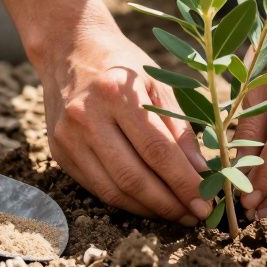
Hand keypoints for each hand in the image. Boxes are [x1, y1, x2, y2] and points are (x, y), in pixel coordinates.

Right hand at [33, 19, 211, 224]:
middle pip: (133, 176)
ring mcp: (68, 137)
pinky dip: (126, 202)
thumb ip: (181, 129)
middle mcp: (87, 116)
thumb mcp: (158, 84)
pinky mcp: (59, 153)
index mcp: (117, 93)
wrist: (69, 49)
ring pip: (113, 190)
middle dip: (169, 204)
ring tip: (177, 215)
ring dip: (149, 210)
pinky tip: (148, 205)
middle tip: (196, 217)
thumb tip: (203, 174)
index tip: (207, 202)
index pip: (157, 150)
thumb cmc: (122, 63)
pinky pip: (96, 188)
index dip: (184, 182)